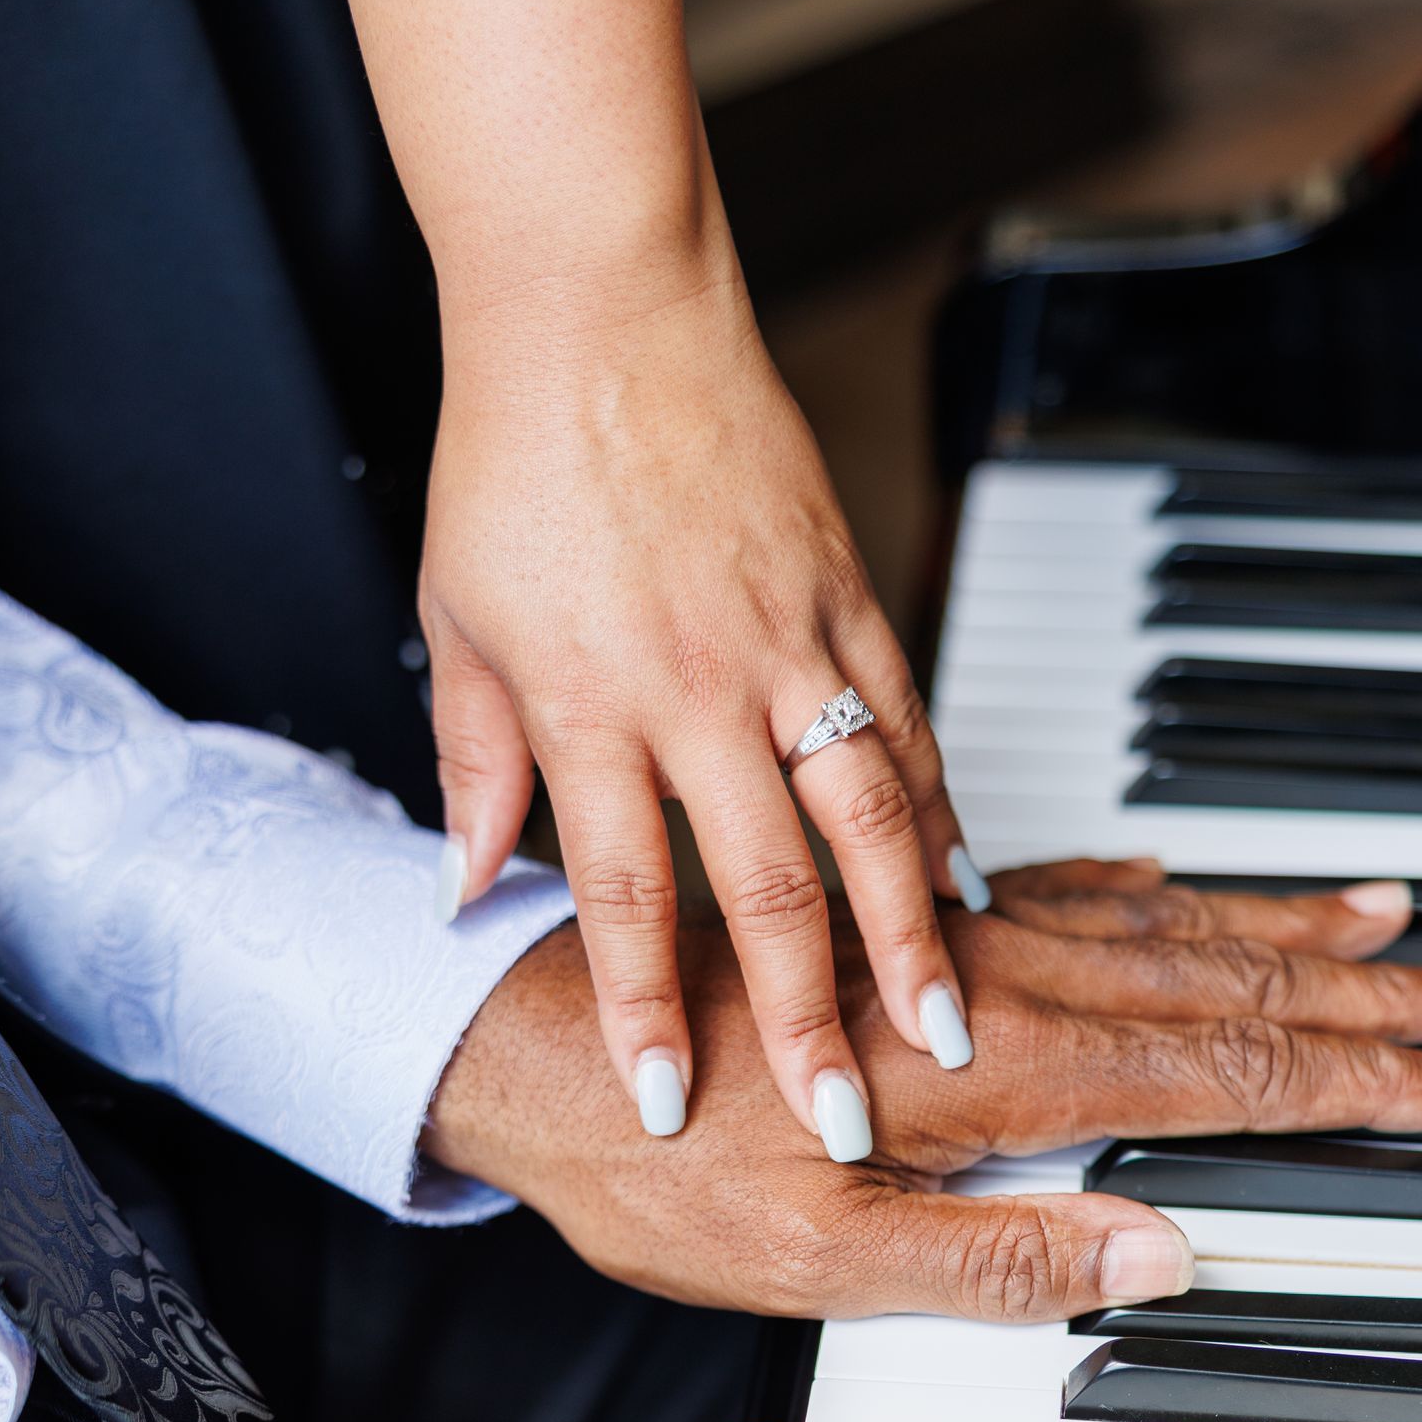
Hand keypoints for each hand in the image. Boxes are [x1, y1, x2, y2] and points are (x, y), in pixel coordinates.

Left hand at [424, 255, 975, 1149]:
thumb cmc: (514, 459)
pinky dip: (943, 812)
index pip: (621, 896)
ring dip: (912, 937)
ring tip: (946, 1029)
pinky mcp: (848, 592)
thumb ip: (472, 768)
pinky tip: (966, 884)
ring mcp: (787, 639)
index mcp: (588, 703)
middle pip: (768, 887)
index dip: (647, 1013)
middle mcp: (698, 685)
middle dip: (806, 1019)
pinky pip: (909, 725)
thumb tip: (463, 892)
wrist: (597, 304)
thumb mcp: (456, 624)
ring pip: (871, 816)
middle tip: (841, 1117)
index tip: (669, 1105)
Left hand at [424, 870, 1421, 1319]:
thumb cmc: (648, 1162)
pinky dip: (1147, 890)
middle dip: (1351, 993)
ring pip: (1152, 923)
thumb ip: (990, 1261)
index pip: (1207, 1069)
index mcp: (981, 1073)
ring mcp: (943, 938)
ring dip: (1277, 927)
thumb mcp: (810, 1259)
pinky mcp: (894, 917)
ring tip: (1382, 918)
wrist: (513, 1040)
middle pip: (1211, 981)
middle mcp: (981, 983)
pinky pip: (1056, 890)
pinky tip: (1183, 887)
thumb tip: (1154, 1257)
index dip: (1336, 1078)